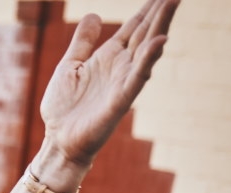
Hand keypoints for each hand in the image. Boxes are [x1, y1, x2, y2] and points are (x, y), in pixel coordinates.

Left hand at [40, 0, 178, 169]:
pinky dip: (148, 59)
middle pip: (145, 32)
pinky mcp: (121, 99)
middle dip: (159, 11)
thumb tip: (95, 14)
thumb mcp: (69, 65)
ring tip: (172, 2)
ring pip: (147, 49)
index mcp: (109, 57)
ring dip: (160, 26)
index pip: (134, 27)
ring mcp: (123, 81)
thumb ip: (83, 42)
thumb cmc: (64, 107)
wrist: (58, 140)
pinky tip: (159, 41)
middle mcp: (121, 66)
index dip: (147, 9)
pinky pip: (138, 76)